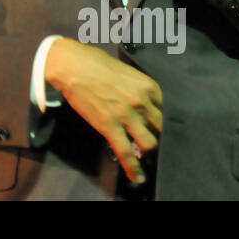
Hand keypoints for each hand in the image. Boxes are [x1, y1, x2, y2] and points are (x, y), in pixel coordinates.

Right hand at [45, 38, 162, 184]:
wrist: (71, 66)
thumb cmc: (95, 62)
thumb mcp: (126, 70)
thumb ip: (138, 86)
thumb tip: (142, 98)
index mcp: (148, 86)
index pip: (168, 109)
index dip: (168, 120)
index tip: (165, 126)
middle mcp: (142, 102)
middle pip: (162, 128)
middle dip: (163, 137)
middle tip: (161, 144)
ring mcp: (127, 116)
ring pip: (149, 143)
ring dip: (151, 153)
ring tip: (151, 160)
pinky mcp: (110, 127)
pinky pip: (126, 152)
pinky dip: (134, 168)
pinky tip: (138, 177)